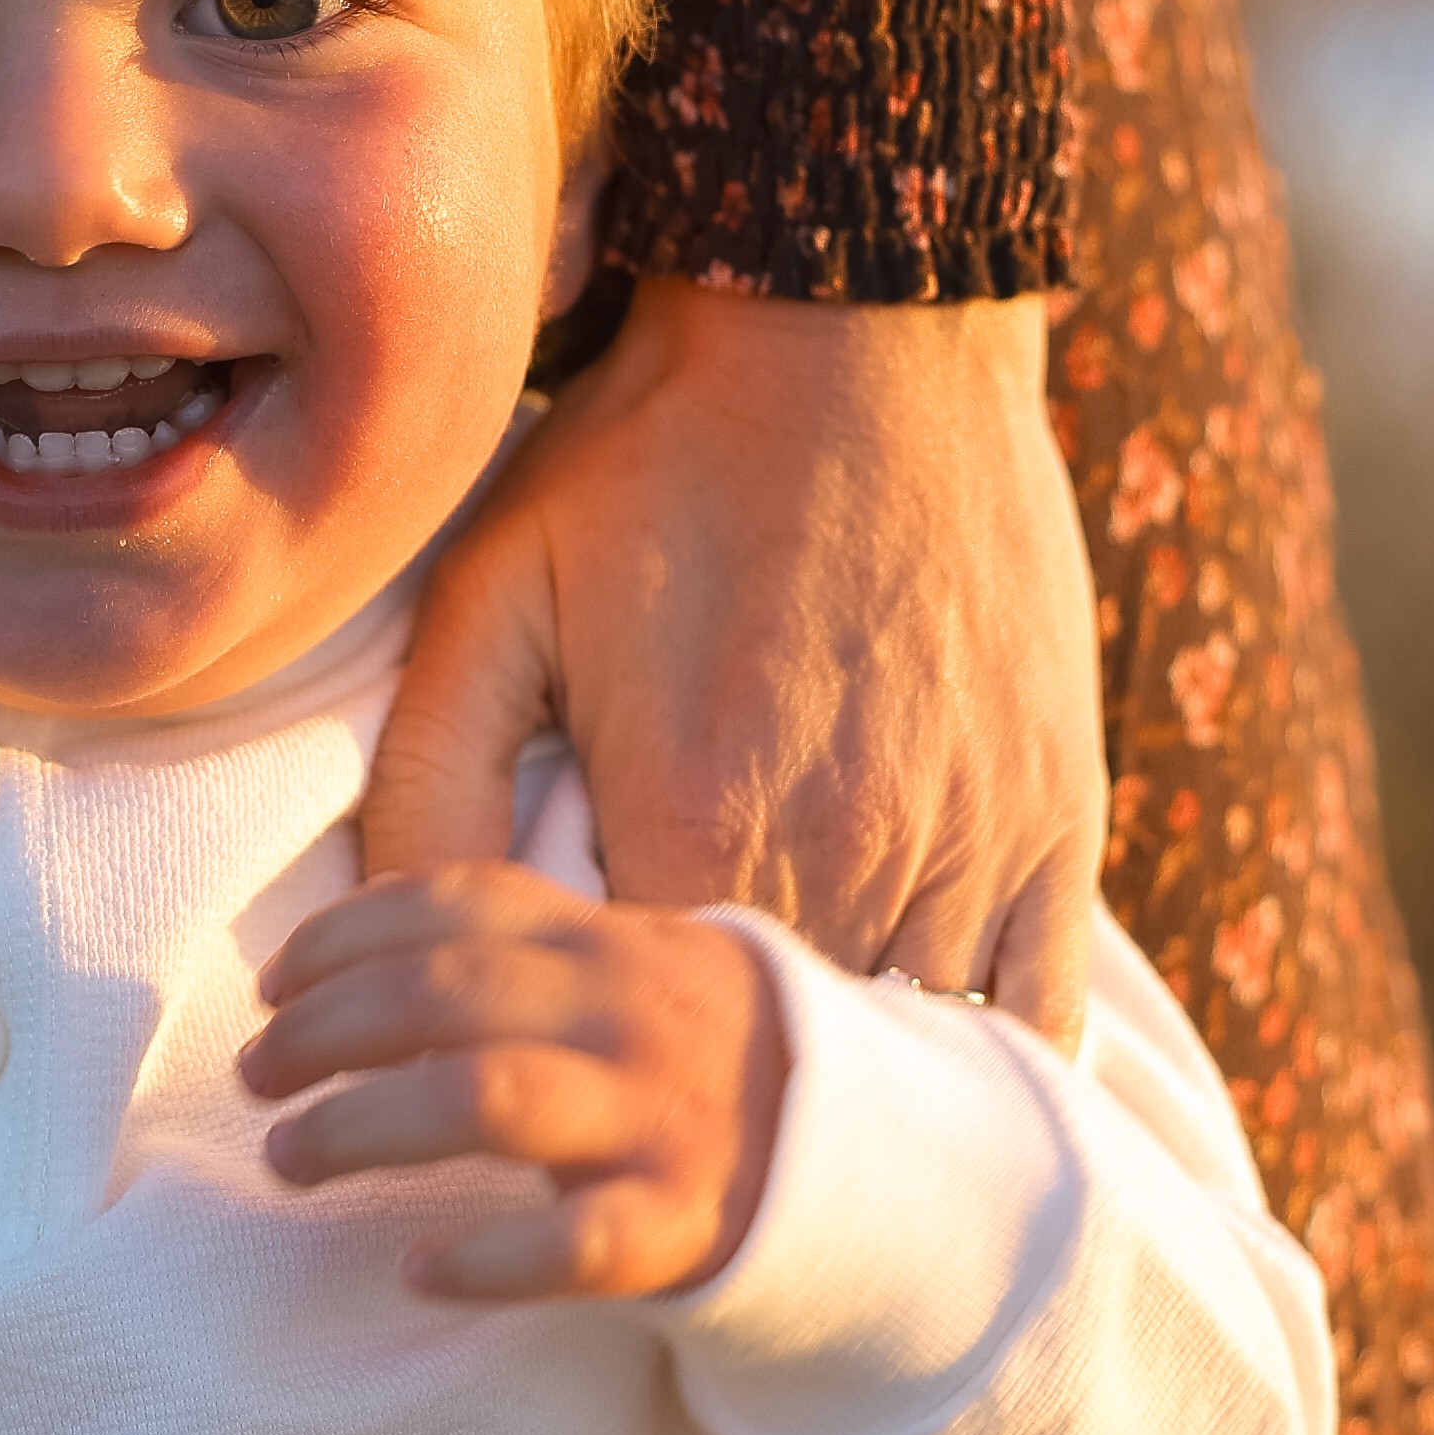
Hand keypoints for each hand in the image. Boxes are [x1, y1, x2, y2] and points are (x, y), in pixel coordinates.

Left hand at [241, 866, 788, 1299]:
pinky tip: (418, 1268)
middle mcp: (622, 1014)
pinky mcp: (676, 1224)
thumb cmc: (698, 1057)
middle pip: (442, 994)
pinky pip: (571, 1244)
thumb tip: (352, 946)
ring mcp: (652, 1117)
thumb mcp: (626, 965)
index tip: (271, 985)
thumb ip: (514, 945)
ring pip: (486, 1098)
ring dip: (365, 1125)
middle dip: (324, 1031)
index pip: (454, 905)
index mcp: (602, 941)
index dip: (343, 938)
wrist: (861, 1155)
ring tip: (289, 1157)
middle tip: (254, 1077)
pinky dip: (486, 1261)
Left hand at [359, 277, 1101, 1041]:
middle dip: (712, 1102)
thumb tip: (373, 936)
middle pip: (771, 1072)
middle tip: (666, 1097)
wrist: (859, 324)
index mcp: (694, 822)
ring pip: (910, 1062)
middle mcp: (844, 857)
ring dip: (842, 1102)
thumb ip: (426, 778)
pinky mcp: (1059, 816)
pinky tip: (925, 1089)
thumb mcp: (496, 596)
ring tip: (784, 1110)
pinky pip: (1036, 1012)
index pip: (627, 1042)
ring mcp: (969, 844)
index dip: (587, 1072)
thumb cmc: (658, 453)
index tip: (560, 1062)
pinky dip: (981, 1070)